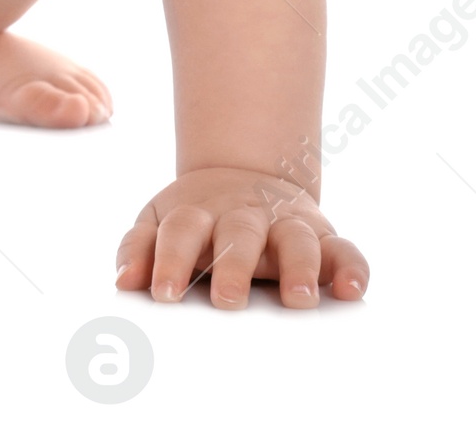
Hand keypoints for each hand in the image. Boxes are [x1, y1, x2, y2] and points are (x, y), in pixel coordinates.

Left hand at [115, 167, 367, 307]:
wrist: (245, 176)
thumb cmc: (198, 217)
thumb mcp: (161, 220)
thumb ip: (139, 247)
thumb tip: (123, 281)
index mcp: (200, 211)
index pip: (181, 231)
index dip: (171, 260)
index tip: (163, 293)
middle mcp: (245, 215)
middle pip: (238, 234)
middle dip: (233, 266)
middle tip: (228, 301)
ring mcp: (286, 222)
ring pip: (295, 238)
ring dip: (299, 267)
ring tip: (299, 299)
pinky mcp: (323, 235)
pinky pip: (345, 249)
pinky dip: (352, 268)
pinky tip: (352, 291)